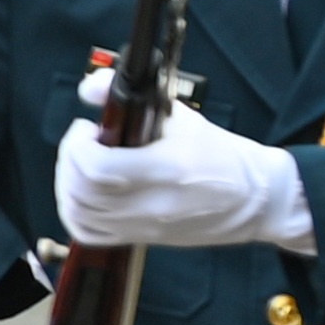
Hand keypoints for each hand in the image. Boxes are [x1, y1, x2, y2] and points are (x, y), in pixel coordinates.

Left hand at [59, 75, 311, 252]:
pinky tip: (85, 194)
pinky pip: (89, 233)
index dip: (78, 146)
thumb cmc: (223, 156)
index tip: (88, 129)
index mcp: (169, 168)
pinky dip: (75, 213)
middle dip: (70, 160)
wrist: (255, 199)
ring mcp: (146, 225)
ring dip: (69, 184)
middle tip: (83, 142)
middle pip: (83, 191)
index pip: (99, 168)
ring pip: (79, 213)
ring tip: (83, 165)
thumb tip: (93, 86)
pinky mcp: (142, 238)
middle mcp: (154, 203)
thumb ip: (134, 99)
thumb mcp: (183, 118)